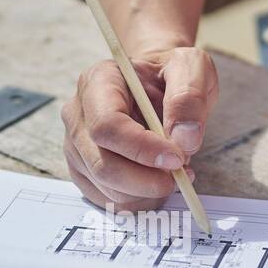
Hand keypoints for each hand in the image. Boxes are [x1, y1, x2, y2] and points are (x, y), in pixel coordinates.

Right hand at [61, 46, 217, 210]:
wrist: (156, 85)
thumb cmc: (168, 74)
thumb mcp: (191, 68)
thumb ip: (190, 97)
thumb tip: (184, 139)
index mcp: (98, 82)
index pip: (107, 125)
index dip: (142, 149)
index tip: (176, 158)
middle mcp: (78, 115)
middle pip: (103, 164)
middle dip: (146, 180)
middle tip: (180, 176)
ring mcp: (77, 146)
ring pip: (107, 187)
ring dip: (146, 191)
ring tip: (175, 172)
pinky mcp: (84, 170)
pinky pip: (108, 199)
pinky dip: (139, 199)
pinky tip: (158, 182)